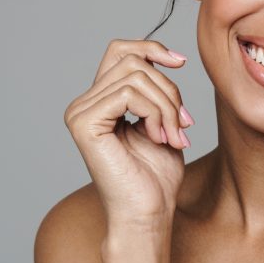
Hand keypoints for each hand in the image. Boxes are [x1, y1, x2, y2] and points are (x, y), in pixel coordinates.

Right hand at [64, 39, 194, 229]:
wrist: (148, 213)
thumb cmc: (156, 177)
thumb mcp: (162, 121)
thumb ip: (157, 89)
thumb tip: (168, 56)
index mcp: (99, 101)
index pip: (120, 51)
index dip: (151, 49)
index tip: (181, 62)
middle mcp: (84, 103)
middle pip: (133, 63)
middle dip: (168, 90)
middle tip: (183, 124)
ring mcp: (80, 112)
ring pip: (136, 77)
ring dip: (167, 106)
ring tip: (174, 136)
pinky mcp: (84, 123)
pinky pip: (128, 94)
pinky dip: (155, 113)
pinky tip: (158, 138)